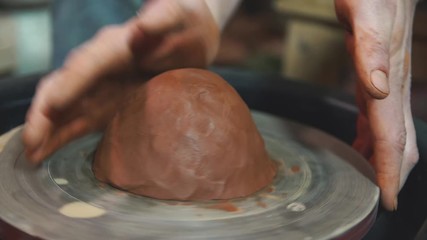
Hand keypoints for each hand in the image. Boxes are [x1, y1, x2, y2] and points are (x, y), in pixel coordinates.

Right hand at [23, 0, 219, 163]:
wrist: (190, 38)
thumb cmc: (184, 24)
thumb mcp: (177, 15)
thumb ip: (162, 19)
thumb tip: (140, 30)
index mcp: (115, 45)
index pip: (87, 65)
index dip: (70, 85)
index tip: (53, 106)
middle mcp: (100, 66)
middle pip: (63, 87)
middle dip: (45, 114)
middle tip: (31, 142)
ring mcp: (101, 87)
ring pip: (64, 107)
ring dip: (47, 130)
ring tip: (31, 155)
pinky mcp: (107, 104)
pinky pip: (78, 120)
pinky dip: (61, 136)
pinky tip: (45, 153)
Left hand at [335, 0, 418, 209]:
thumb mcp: (367, 18)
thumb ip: (372, 54)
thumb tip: (380, 91)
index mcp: (391, 84)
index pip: (393, 138)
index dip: (389, 171)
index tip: (386, 199)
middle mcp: (392, 90)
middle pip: (397, 143)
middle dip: (391, 174)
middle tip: (380, 199)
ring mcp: (386, 86)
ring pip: (388, 134)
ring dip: (380, 160)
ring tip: (368, 181)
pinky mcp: (375, 78)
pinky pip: (375, 118)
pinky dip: (369, 139)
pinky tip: (359, 146)